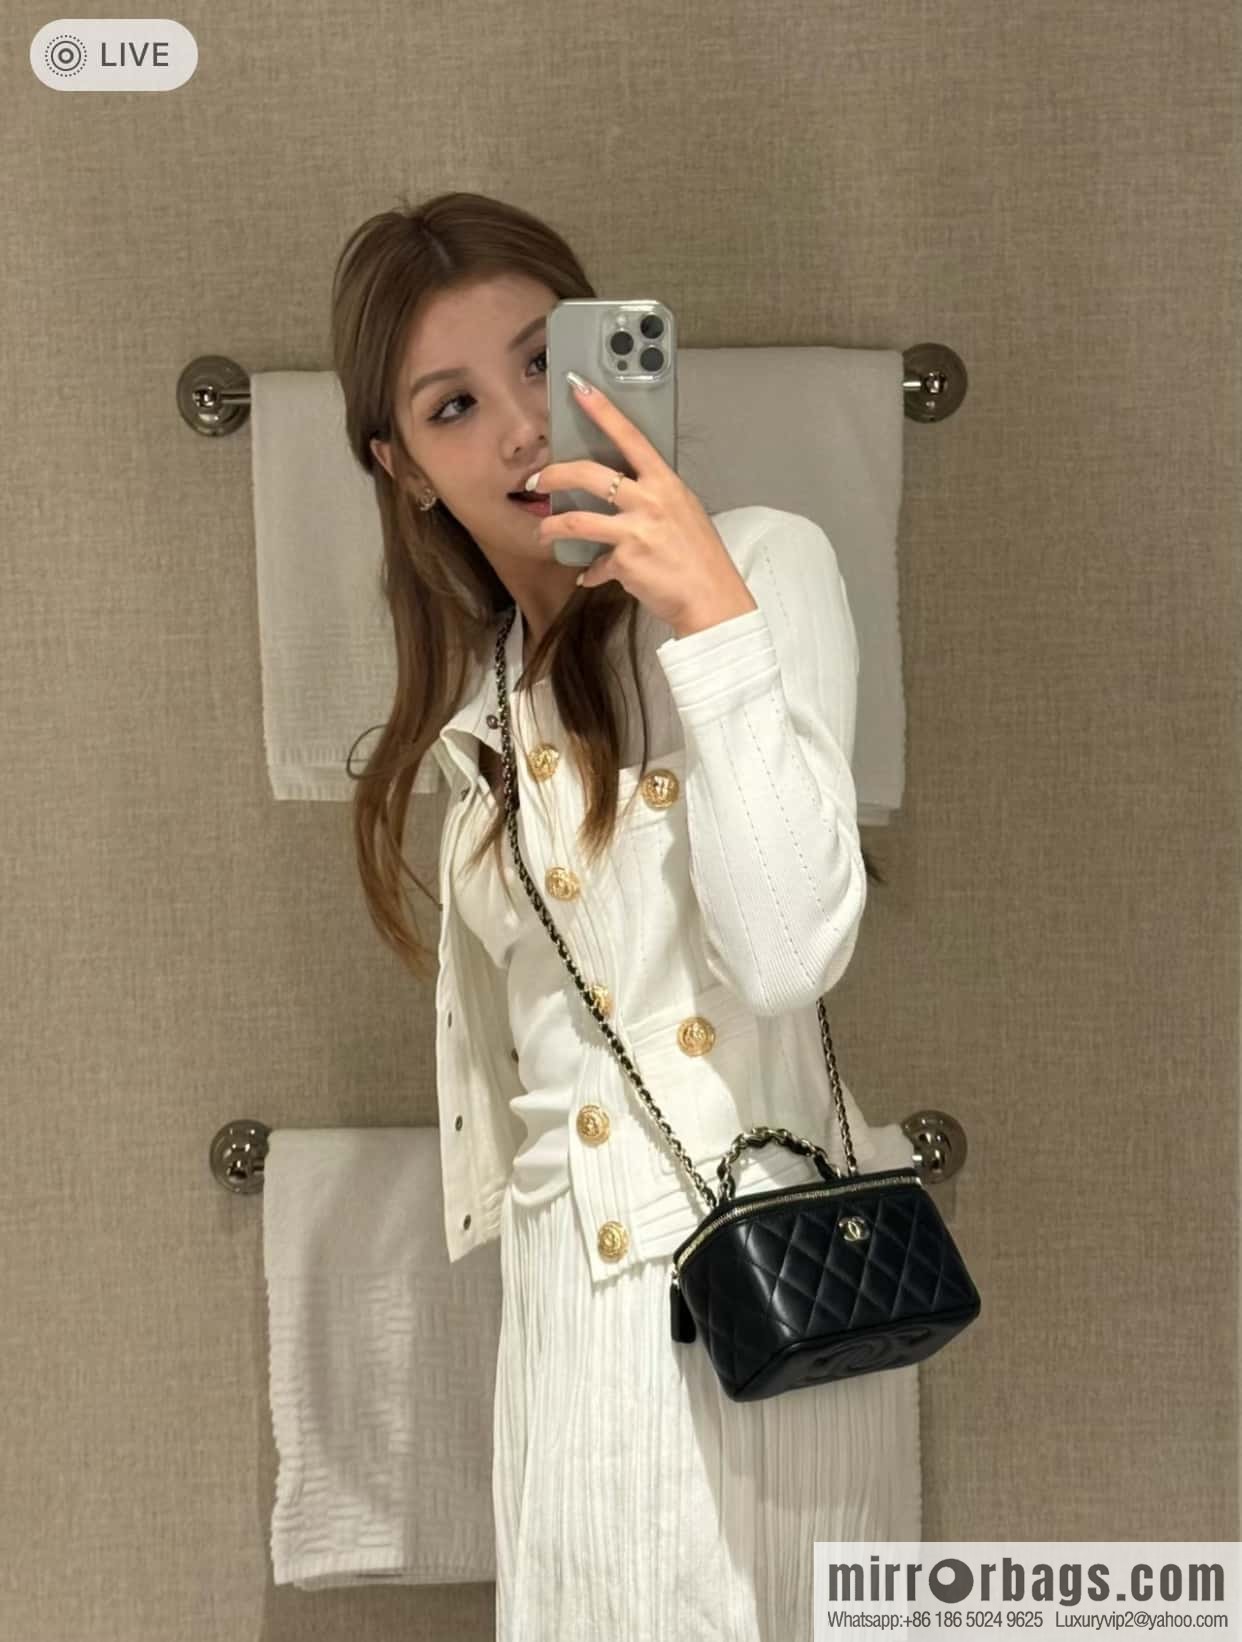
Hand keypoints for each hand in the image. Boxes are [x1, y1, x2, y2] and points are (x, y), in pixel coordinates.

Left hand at [532, 374, 756, 635]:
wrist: (711, 597)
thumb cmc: (700, 556)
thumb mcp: (684, 511)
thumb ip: (654, 496)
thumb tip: (624, 492)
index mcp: (666, 483)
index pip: (630, 436)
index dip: (603, 410)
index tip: (579, 388)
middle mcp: (650, 501)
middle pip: (589, 475)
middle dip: (555, 474)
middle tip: (538, 480)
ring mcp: (636, 531)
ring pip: (577, 521)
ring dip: (551, 526)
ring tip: (542, 531)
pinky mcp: (625, 562)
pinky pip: (596, 564)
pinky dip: (592, 571)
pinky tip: (591, 575)